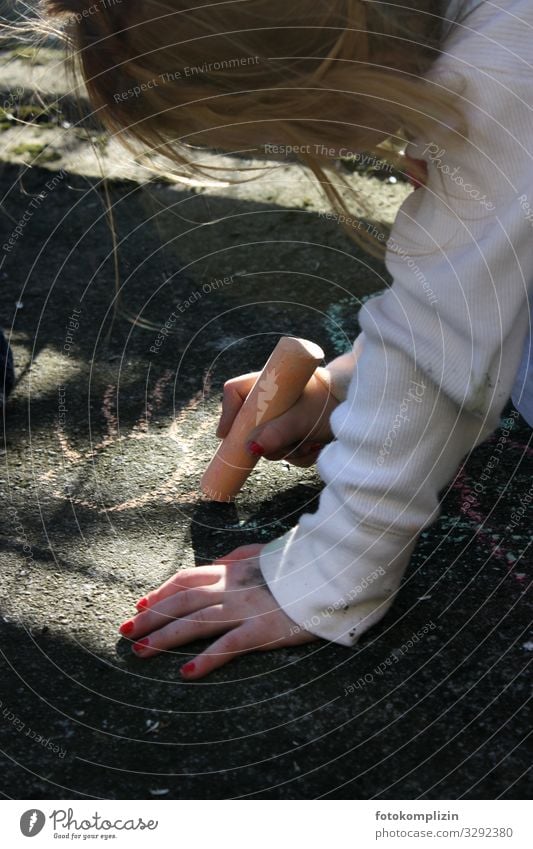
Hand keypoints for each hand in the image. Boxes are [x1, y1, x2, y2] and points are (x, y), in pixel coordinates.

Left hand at [118, 544, 316, 678]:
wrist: (332, 568)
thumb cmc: (301, 563)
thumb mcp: (266, 552)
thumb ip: (240, 557)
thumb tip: (219, 562)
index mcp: (232, 569)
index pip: (186, 580)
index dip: (160, 592)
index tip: (140, 604)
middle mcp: (232, 587)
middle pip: (181, 601)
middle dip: (149, 616)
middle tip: (125, 631)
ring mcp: (246, 607)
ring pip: (195, 622)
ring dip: (164, 637)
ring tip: (140, 651)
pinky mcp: (264, 628)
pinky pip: (230, 644)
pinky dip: (207, 658)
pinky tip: (186, 671)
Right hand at [216, 367, 338, 466]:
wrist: (358, 409)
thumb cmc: (329, 403)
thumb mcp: (302, 419)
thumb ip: (278, 433)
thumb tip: (252, 448)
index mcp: (269, 384)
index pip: (236, 393)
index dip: (228, 413)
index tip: (225, 437)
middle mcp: (273, 401)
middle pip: (251, 427)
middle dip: (269, 442)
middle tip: (288, 444)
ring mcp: (282, 417)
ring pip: (269, 443)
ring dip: (288, 450)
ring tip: (311, 442)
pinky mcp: (294, 432)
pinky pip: (285, 450)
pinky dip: (300, 454)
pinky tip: (315, 447)